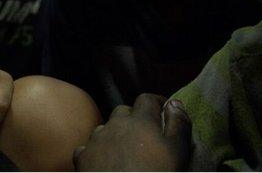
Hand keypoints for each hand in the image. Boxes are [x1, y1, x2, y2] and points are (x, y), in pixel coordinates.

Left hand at [72, 94, 190, 170]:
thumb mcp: (177, 152)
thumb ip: (178, 124)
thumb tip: (174, 103)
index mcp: (140, 121)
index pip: (146, 99)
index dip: (156, 103)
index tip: (164, 112)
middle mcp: (115, 124)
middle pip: (123, 111)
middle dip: (134, 118)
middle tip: (145, 136)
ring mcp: (96, 140)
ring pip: (105, 128)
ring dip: (114, 134)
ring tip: (125, 150)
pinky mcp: (83, 157)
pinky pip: (88, 147)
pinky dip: (96, 151)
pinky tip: (103, 162)